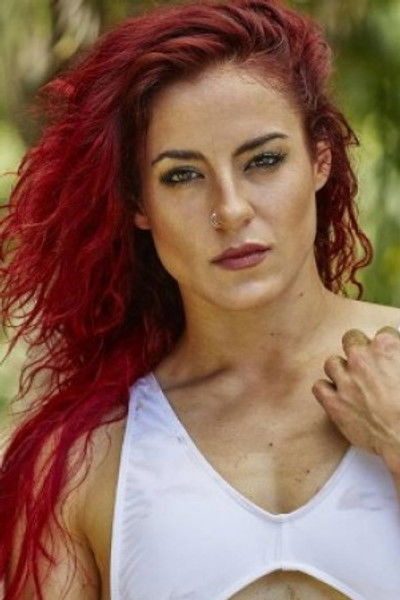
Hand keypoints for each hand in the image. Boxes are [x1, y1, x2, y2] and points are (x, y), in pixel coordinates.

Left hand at [311, 325, 399, 473]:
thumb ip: (399, 355)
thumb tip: (394, 356)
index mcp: (386, 348)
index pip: (382, 333)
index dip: (386, 347)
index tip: (388, 356)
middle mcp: (362, 360)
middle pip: (351, 339)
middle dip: (359, 349)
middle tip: (367, 365)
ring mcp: (345, 381)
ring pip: (332, 363)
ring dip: (341, 371)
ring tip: (352, 383)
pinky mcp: (334, 403)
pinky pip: (319, 387)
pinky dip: (327, 391)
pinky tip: (337, 396)